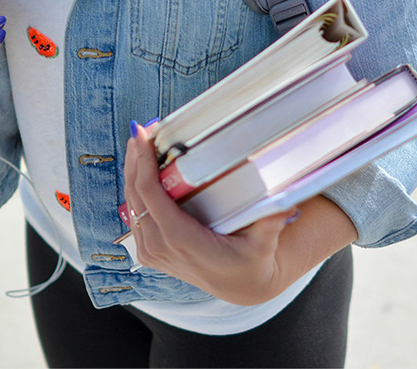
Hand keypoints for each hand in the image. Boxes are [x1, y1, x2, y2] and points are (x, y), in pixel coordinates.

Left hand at [123, 121, 354, 305]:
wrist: (241, 287)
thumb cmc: (251, 262)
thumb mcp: (263, 244)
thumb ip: (271, 223)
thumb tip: (285, 203)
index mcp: (180, 240)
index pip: (150, 194)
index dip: (143, 162)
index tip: (143, 135)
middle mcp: (160, 247)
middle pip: (135, 194)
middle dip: (135, 159)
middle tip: (140, 130)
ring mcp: (152, 252)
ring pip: (131, 204)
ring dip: (132, 172)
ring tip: (140, 143)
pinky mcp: (150, 252)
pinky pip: (135, 216)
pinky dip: (136, 190)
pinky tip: (142, 169)